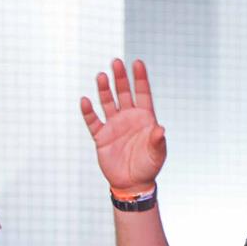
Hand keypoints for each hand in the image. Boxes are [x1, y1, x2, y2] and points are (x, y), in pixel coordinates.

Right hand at [80, 59, 165, 194]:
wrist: (132, 183)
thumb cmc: (148, 167)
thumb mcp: (156, 154)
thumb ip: (157, 141)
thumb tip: (161, 129)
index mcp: (144, 119)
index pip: (142, 94)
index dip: (140, 79)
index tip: (138, 63)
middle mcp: (128, 118)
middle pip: (124, 93)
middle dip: (120, 78)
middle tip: (116, 62)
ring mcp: (114, 125)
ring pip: (108, 102)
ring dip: (105, 89)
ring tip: (102, 76)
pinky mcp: (101, 136)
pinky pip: (92, 121)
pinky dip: (88, 111)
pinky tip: (86, 101)